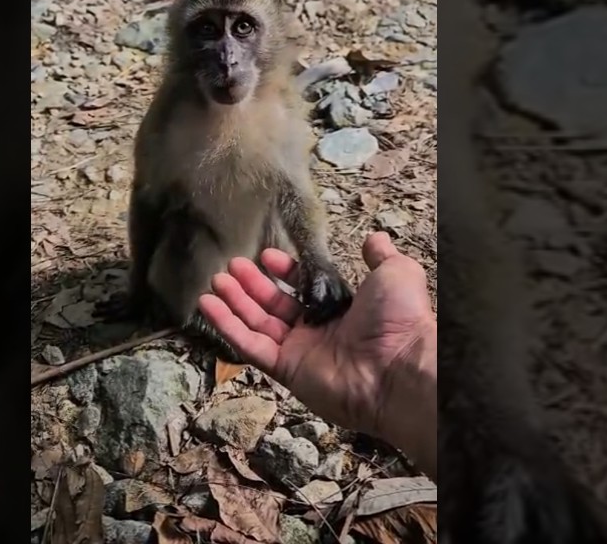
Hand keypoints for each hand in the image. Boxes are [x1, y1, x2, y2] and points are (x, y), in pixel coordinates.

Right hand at [197, 232, 434, 440]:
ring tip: (215, 281)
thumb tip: (375, 237)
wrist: (397, 368)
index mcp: (341, 308)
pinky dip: (227, 326)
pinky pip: (250, 346)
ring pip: (258, 324)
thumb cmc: (398, 319)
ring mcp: (300, 352)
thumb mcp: (396, 274)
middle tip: (230, 266)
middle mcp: (318, 330)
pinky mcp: (285, 370)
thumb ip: (381, 256)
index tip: (265, 256)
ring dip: (234, 302)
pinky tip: (208, 305)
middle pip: (275, 305)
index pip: (303, 288)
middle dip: (252, 285)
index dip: (284, 271)